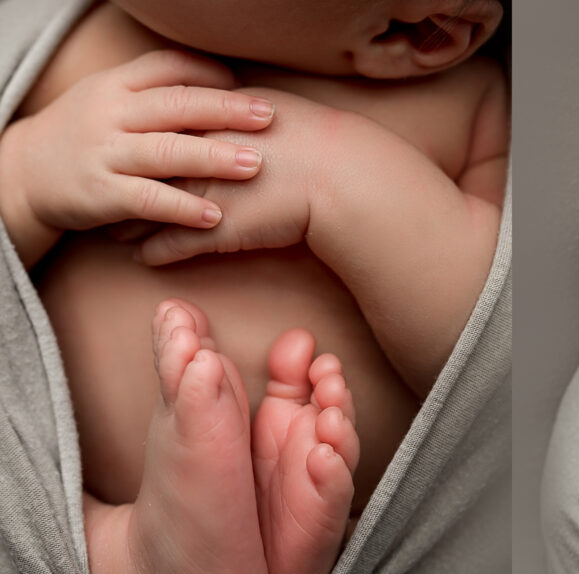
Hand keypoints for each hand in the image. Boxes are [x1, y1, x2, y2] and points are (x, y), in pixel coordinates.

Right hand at [0, 50, 276, 264]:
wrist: (25, 173)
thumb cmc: (87, 135)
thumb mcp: (113, 100)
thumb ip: (158, 91)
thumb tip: (224, 85)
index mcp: (118, 85)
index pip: (169, 68)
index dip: (211, 76)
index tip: (250, 90)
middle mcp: (112, 114)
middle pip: (175, 105)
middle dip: (226, 111)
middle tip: (269, 117)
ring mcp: (105, 153)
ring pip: (165, 151)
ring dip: (213, 158)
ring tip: (255, 165)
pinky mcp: (102, 194)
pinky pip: (148, 199)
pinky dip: (183, 207)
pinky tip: (215, 216)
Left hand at [129, 88, 340, 265]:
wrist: (335, 175)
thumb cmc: (313, 140)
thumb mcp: (270, 108)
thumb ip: (239, 110)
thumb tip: (230, 108)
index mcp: (204, 120)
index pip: (158, 129)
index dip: (142, 141)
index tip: (130, 149)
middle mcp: (192, 154)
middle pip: (141, 169)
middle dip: (124, 182)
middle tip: (111, 188)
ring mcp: (198, 194)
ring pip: (147, 211)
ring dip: (130, 222)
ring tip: (118, 230)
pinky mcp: (212, 232)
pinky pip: (168, 246)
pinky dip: (153, 253)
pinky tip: (144, 258)